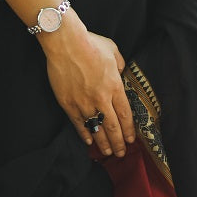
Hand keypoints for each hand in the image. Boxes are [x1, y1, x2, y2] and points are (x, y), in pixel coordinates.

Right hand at [41, 13, 135, 158]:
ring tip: (107, 153)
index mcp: (114, 86)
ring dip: (103, 143)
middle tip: (121, 153)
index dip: (128, 130)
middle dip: (118, 143)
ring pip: (96, 129)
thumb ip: (120, 65)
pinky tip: (89, 142)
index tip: (131, 139)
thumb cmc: (90, 44)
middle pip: (113, 127)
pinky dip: (85, 134)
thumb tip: (121, 73)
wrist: (66, 44)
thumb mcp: (113, 51)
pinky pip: (79, 124)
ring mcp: (84, 103)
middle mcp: (101, 98)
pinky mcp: (69, 104)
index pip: (125, 114)